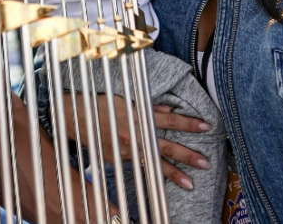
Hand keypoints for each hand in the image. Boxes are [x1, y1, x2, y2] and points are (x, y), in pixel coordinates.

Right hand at [66, 93, 211, 191]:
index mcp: (138, 115)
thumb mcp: (127, 99)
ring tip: (190, 183)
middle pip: (166, 146)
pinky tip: (162, 178)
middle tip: (206, 162)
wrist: (76, 115)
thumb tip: (168, 110)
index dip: (188, 124)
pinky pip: (139, 165)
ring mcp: (126, 149)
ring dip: (173, 173)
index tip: (206, 127)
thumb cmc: (101, 103)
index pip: (169, 121)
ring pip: (154, 162)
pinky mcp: (118, 159)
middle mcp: (135, 134)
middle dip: (187, 155)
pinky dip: (151, 171)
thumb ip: (149, 107)